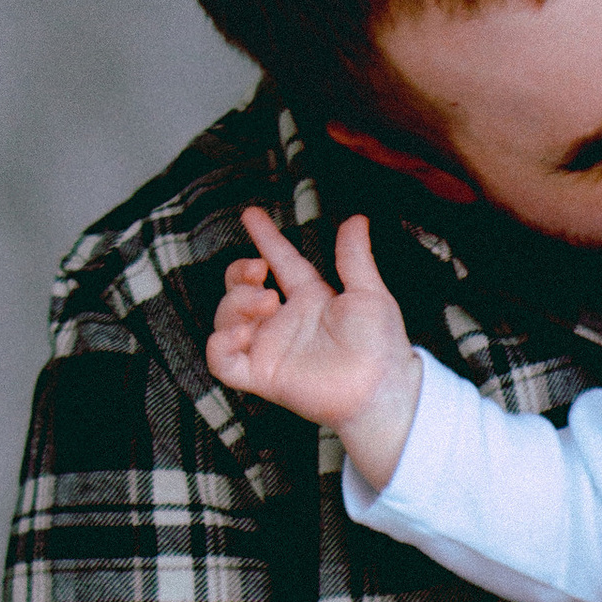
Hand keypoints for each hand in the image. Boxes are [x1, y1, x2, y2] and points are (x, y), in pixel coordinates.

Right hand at [206, 208, 421, 490]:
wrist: (380, 387)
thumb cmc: (381, 345)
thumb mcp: (369, 293)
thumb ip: (355, 256)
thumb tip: (356, 219)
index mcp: (310, 299)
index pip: (280, 261)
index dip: (266, 237)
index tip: (252, 214)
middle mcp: (285, 322)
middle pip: (240, 289)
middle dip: (238, 273)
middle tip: (259, 273)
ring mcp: (270, 348)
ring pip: (226, 319)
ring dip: (235, 303)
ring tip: (266, 302)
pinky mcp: (262, 376)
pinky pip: (221, 361)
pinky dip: (221, 344)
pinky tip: (244, 333)